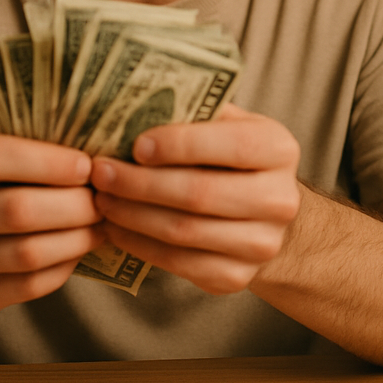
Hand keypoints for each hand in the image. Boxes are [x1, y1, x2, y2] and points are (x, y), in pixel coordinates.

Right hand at [0, 135, 104, 326]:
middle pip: (18, 209)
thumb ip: (31, 150)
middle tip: (104, 199)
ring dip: (78, 237)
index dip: (46, 161)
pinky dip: (64, 265)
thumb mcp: (3, 167)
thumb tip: (97, 148)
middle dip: (76, 204)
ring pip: (28, 252)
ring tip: (101, 223)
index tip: (86, 166)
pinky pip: (27, 285)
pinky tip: (79, 249)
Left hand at [89, 104, 300, 294]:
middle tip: (102, 173)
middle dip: (142, 184)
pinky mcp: (237, 277)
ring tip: (102, 199)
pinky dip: (140, 245)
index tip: (136, 144)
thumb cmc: (236, 160)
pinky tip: (117, 228)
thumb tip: (135, 105)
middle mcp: (280, 199)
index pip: (233, 145)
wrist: (267, 215)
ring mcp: (262, 243)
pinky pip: (178, 263)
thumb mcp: (233, 127)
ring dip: (132, 216)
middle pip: (201, 193)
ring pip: (184, 231)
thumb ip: (199, 115)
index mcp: (280, 150)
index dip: (180, 145)